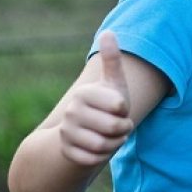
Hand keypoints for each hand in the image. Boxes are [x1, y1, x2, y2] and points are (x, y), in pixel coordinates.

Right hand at [59, 31, 133, 167]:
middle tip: (120, 126)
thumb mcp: (113, 82)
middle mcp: (71, 111)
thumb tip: (108, 32)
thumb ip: (112, 60)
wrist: (84, 131)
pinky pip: (92, 160)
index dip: (125, 110)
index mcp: (84, 93)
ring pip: (103, 145)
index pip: (119, 106)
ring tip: (111, 137)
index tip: (119, 108)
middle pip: (114, 127)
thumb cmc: (106, 104)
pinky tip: (99, 149)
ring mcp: (66, 132)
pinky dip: (101, 157)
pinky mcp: (66, 151)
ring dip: (114, 144)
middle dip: (123, 130)